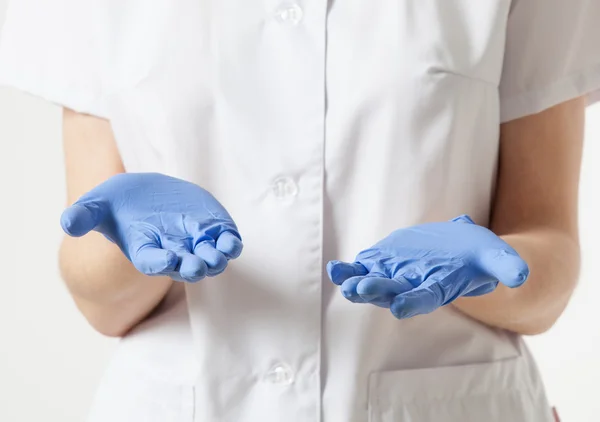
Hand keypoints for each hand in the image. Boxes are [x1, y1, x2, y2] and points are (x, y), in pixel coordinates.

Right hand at [60, 173, 242, 281]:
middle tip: (198, 266)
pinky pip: (224, 240)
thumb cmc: (117, 206)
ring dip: (216, 257)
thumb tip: (67, 221)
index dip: (160, 263)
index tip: (167, 260)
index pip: (152, 262)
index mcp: (145, 250)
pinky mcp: (211, 228)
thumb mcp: (97, 206)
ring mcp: (194, 241)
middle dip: (193, 267)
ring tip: (220, 253)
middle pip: (185, 266)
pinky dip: (229, 242)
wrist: (143, 196)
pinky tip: (231, 241)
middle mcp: (172, 251)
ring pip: (209, 256)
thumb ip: (84, 215)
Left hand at [327, 215, 527, 318]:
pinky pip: (364, 267)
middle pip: (393, 292)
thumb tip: (521, 273)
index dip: (413, 302)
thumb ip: (506, 264)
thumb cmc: (479, 255)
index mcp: (440, 286)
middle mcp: (414, 285)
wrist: (459, 248)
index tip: (400, 308)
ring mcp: (396, 274)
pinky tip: (336, 269)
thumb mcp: (496, 255)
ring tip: (342, 278)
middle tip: (360, 289)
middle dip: (377, 291)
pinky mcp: (384, 262)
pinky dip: (350, 269)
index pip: (426, 298)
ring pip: (373, 283)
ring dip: (357, 283)